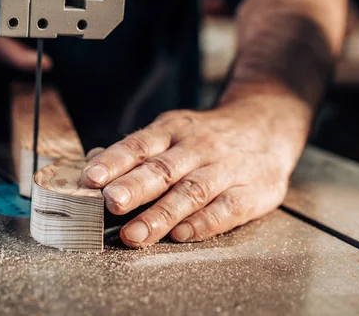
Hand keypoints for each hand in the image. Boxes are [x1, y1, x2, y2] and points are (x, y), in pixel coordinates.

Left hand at [82, 105, 302, 247]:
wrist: (268, 123)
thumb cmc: (207, 135)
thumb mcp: (171, 130)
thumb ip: (135, 150)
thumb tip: (93, 164)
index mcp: (173, 130)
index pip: (139, 145)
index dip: (114, 161)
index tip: (91, 179)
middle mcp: (198, 148)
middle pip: (163, 169)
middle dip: (134, 187)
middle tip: (111, 202)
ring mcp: (226, 169)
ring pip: (191, 192)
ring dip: (161, 215)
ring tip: (134, 234)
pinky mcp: (253, 192)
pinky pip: (227, 209)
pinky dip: (203, 224)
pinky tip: (180, 235)